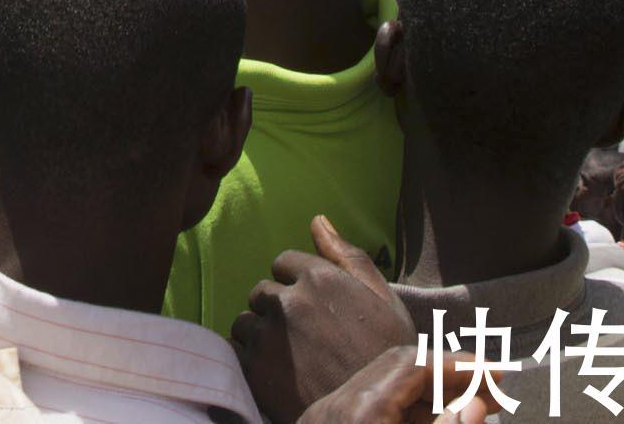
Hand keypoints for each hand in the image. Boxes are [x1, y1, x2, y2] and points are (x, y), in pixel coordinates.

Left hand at [234, 216, 416, 421]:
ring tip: (289, 359)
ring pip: (245, 322)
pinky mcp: (254, 370)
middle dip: (277, 310)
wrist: (376, 416)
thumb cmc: (387, 357)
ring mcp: (268, 336)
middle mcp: (288, 301)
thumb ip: (347, 255)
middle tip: (303, 339)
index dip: (297, 284)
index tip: (313, 309)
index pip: (283, 263)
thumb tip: (317, 220)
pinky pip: (236, 351)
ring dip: (260, 334)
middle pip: (262, 293)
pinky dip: (249, 359)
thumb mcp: (383, 299)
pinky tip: (276, 374)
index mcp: (319, 278)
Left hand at [256, 345, 495, 423]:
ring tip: (472, 408)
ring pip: (385, 387)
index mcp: (360, 417)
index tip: (496, 375)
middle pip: (398, 368)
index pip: (413, 366)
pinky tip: (439, 423)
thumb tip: (475, 406)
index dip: (459, 367)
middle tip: (491, 390)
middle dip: (447, 376)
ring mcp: (325, 418)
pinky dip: (408, 412)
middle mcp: (336, 409)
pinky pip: (373, 408)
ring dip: (430, 394)